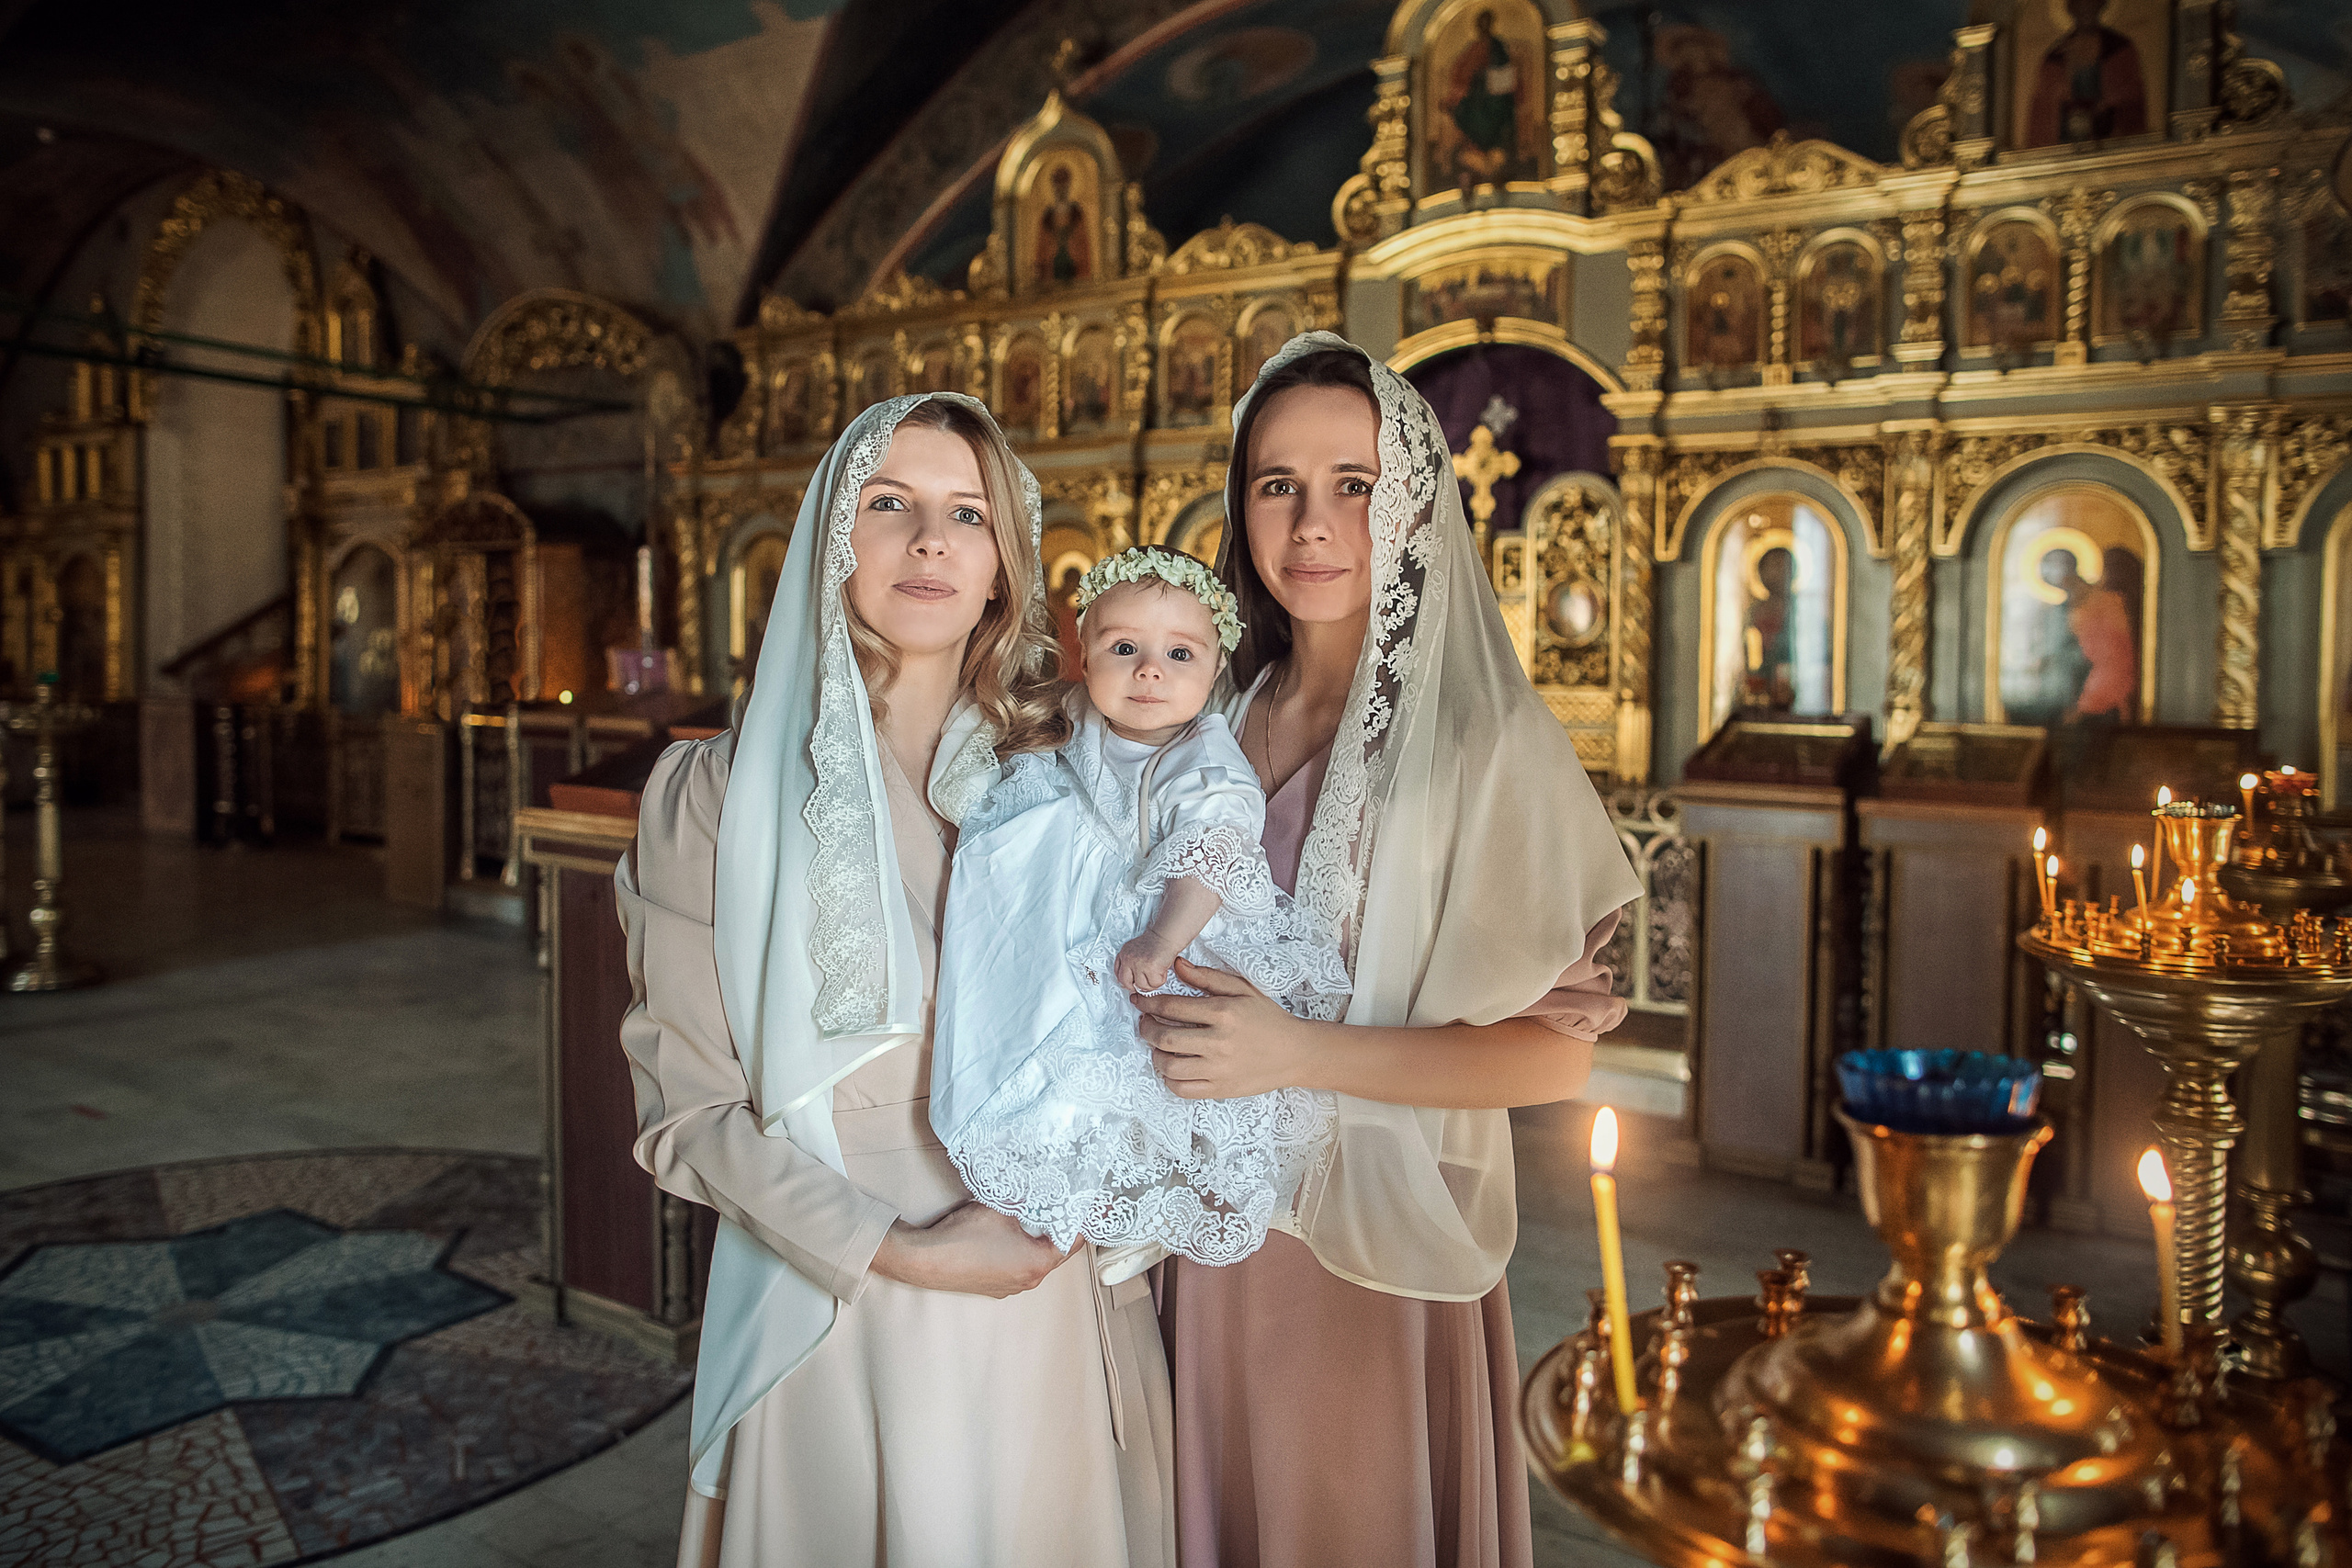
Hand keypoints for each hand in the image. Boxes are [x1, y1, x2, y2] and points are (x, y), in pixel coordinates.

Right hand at [869, 1202, 1076, 1297]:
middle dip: (1058, 1228)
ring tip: (1034, 1217)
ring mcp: (1010, 1287)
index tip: (1086, 1207)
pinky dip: (1019, 1251)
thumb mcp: (1002, 1208)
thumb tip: (1040, 1188)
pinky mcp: (994, 1288)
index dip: (1080, 1220)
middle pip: (1055, 1252)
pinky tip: (1009, 1235)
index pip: (1073, 1241)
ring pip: (1035, 1260)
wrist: (927, 1261)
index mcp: (1039, 1264)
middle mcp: (1029, 1281)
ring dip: (1037, 1240)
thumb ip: (1027, 1199)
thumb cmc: (965, 1236)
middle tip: (1061, 1205)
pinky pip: (1016, 1267)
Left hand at [1114, 932, 1177, 993]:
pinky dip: (1160, 980)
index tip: (1133, 982)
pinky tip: (1162, 971)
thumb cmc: (1156, 942)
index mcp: (1124, 953)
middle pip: (1125, 982)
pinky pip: (1154, 984)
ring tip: (1157, 973)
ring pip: (1141, 985)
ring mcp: (1138, 964)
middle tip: (1145, 984)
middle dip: (1136, 986)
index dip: (1127, 980)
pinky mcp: (1150, 968)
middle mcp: (1129, 958)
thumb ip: (1131, 962)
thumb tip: (1133, 978)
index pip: (1118, 972)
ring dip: (1151, 983)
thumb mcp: (1137, 949)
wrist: (1166, 935)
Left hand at [1135, 957, 1322, 1099]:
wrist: (1294, 1053)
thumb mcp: (1242, 990)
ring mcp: (1218, 1069)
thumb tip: (1178, 966)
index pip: (1172, 1006)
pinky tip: (1172, 1067)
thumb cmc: (1267, 1018)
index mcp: (1223, 1013)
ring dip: (1155, 1054)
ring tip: (1157, 1046)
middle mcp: (1219, 1042)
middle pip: (1164, 1037)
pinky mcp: (1220, 1089)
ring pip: (1169, 1066)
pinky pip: (1182, 1089)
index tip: (1139, 1001)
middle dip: (1146, 1028)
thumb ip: (1208, 977)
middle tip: (1145, 1023)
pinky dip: (1169, 1079)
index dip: (1149, 1003)